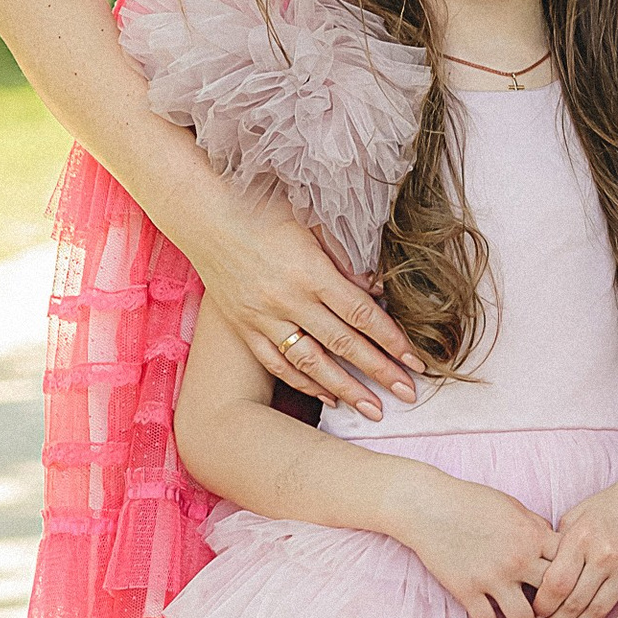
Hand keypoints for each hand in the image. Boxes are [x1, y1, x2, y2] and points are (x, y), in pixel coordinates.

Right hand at [195, 192, 418, 418]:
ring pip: (311, 362)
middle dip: (379, 372)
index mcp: (310, 270)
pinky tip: (328, 397)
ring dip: (345, 389)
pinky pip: (277, 363)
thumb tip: (375, 289)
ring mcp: (263, 317)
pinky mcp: (244, 327)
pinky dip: (303, 383)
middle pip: (342, 344)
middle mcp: (288, 299)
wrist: (202, 216)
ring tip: (373, 409)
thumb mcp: (309, 223)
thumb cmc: (261, 208)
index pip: (360, 313)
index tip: (416, 359)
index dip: (391, 339)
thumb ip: (342, 257)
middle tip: (408, 394)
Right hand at [397, 472, 559, 617]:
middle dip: (559, 607)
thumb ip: (537, 526)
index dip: (575, 578)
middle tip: (557, 614)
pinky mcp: (467, 591)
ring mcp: (491, 578)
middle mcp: (517, 559)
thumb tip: (555, 544)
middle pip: (554, 595)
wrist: (429, 506)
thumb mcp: (513, 506)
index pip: (570, 564)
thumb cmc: (472, 500)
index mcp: (533, 535)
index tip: (572, 586)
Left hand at [529, 445, 617, 617]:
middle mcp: (603, 554)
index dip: (542, 605)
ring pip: (598, 611)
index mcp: (581, 537)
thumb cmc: (614, 503)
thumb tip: (541, 571)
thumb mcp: (578, 513)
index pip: (555, 583)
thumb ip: (559, 541)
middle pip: (574, 602)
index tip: (535, 614)